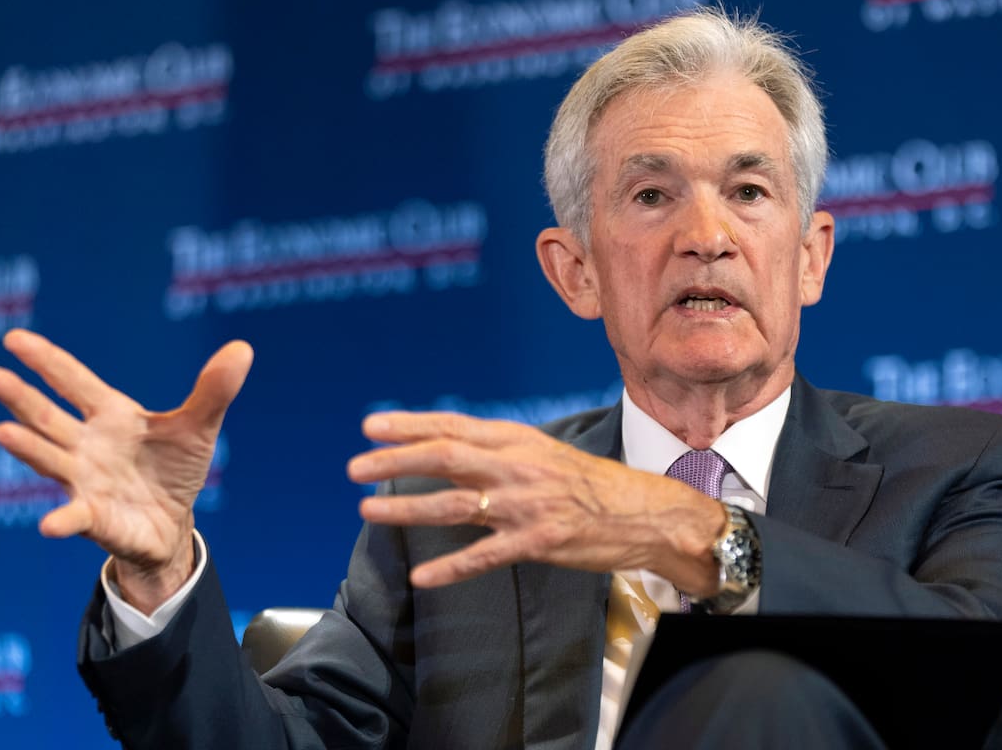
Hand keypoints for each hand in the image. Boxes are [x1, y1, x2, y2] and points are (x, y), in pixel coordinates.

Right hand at [0, 329, 252, 611]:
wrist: (172, 522)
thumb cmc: (175, 469)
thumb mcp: (199, 428)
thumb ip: (214, 390)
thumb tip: (243, 349)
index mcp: (110, 416)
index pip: (73, 381)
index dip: (47, 360)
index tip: (14, 338)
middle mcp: (86, 444)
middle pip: (47, 416)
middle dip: (20, 397)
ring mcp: (83, 480)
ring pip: (50, 459)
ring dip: (29, 448)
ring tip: (4, 432)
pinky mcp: (92, 516)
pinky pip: (73, 516)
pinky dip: (62, 519)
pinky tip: (51, 524)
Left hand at [348, 411, 726, 593]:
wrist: (645, 513)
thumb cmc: (593, 485)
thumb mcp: (546, 454)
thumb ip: (501, 454)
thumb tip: (454, 450)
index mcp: (519, 441)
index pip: (454, 427)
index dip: (410, 426)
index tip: (371, 426)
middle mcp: (518, 467)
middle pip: (445, 458)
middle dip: (396, 460)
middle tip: (356, 467)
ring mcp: (526, 506)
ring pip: (455, 505)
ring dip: (408, 507)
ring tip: (369, 509)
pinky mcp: (537, 542)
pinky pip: (484, 557)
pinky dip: (451, 568)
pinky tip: (422, 576)